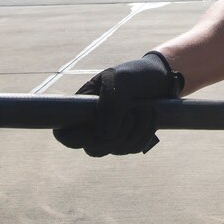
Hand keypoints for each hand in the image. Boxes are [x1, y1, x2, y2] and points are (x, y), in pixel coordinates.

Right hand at [53, 52, 183, 156]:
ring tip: (146, 108)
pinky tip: (151, 116)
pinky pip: (134, 148)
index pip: (64, 134)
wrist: (159, 76)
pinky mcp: (129, 138)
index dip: (74, 139)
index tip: (94, 133)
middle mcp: (94, 124)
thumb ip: (111, 104)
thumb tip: (106, 135)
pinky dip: (145, 134)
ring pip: (117, 149)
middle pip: (94, 149)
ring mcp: (111, 134)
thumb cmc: (134, 74)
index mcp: (82, 108)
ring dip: (136, 131)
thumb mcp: (120, 80)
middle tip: (132, 116)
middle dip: (116, 137)